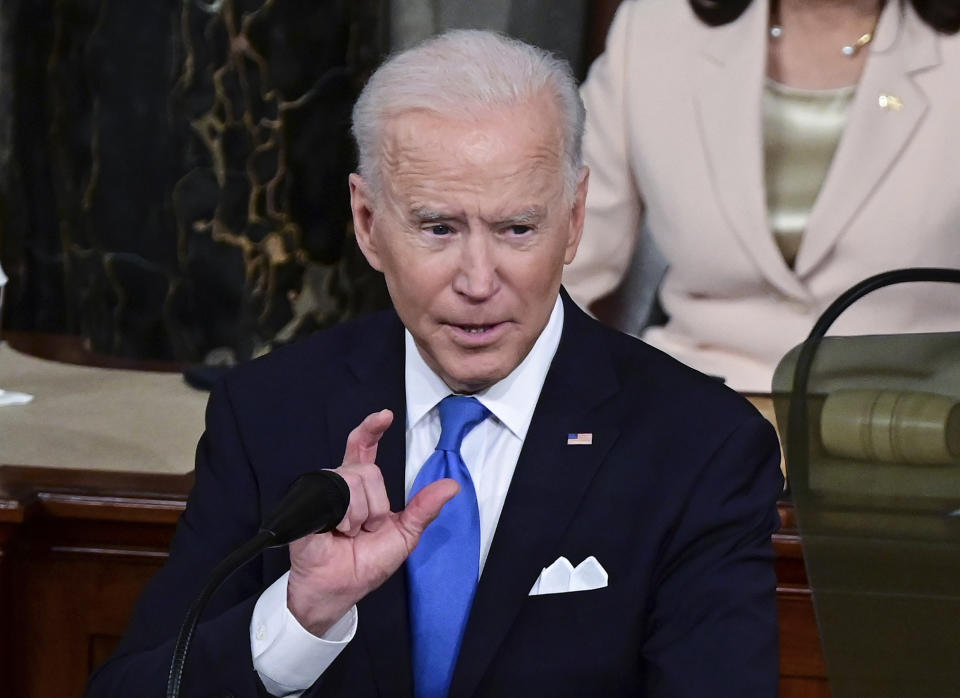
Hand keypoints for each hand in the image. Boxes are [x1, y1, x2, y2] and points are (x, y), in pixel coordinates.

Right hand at [286, 409, 458, 635]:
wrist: (337, 590)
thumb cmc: (365, 565)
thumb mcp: (404, 536)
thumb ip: (424, 508)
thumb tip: (452, 486)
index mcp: (363, 489)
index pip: (364, 448)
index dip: (372, 429)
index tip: (385, 415)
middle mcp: (342, 485)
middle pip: (367, 471)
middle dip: (375, 507)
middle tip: (364, 531)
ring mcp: (322, 493)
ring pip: (353, 480)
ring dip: (359, 516)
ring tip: (347, 535)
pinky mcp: (306, 504)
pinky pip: (334, 496)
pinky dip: (344, 519)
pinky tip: (336, 532)